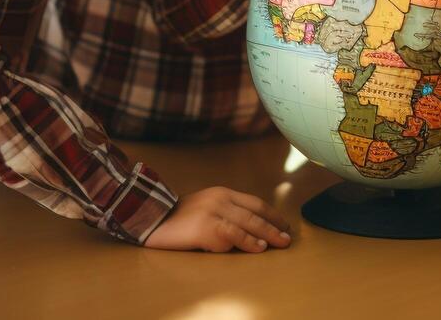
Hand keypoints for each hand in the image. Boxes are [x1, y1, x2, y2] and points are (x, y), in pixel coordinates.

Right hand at [144, 186, 292, 252]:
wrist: (152, 218)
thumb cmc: (180, 219)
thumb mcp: (206, 208)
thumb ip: (226, 212)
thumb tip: (252, 228)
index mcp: (223, 193)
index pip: (255, 202)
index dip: (272, 214)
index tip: (285, 224)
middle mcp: (221, 199)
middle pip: (256, 212)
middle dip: (275, 225)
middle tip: (288, 237)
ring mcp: (213, 211)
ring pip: (248, 222)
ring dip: (267, 234)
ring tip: (280, 243)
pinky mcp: (205, 226)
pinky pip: (232, 234)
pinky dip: (248, 241)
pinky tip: (258, 248)